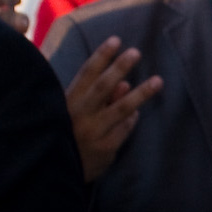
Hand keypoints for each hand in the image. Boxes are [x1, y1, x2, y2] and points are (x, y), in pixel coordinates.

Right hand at [63, 36, 162, 181]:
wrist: (54, 172)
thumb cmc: (66, 135)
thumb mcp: (74, 113)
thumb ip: (96, 98)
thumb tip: (124, 83)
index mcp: (68, 101)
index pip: (85, 74)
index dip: (101, 56)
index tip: (116, 40)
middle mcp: (79, 114)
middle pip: (102, 87)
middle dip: (119, 68)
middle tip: (136, 52)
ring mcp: (92, 132)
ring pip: (120, 109)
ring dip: (140, 94)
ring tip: (158, 81)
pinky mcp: (104, 149)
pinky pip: (124, 129)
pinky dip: (132, 119)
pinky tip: (136, 113)